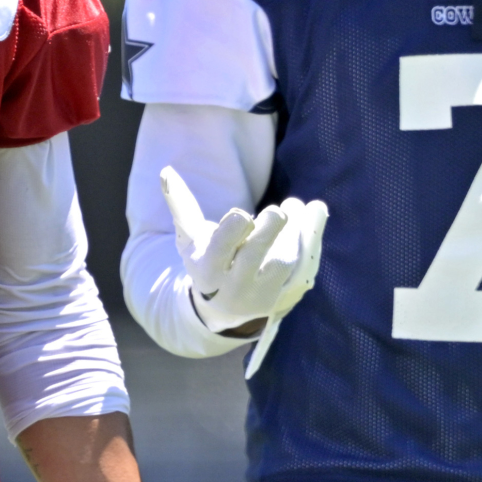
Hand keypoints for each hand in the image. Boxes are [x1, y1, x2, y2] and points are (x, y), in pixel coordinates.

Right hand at [159, 166, 327, 334]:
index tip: (243, 216)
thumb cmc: (207, 263)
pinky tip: (314, 211)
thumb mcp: (190, 240)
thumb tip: (167, 171)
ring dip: (296, 229)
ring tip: (295, 204)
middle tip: (277, 212)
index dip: (236, 226)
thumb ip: (181, 207)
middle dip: (270, 227)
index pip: (223, 245)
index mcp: (208, 271)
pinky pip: (305, 268)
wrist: (226, 310)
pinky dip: (312, 239)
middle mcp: (235, 287)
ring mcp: (264, 295)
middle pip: (256, 254)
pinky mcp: (288, 296)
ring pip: (285, 262)